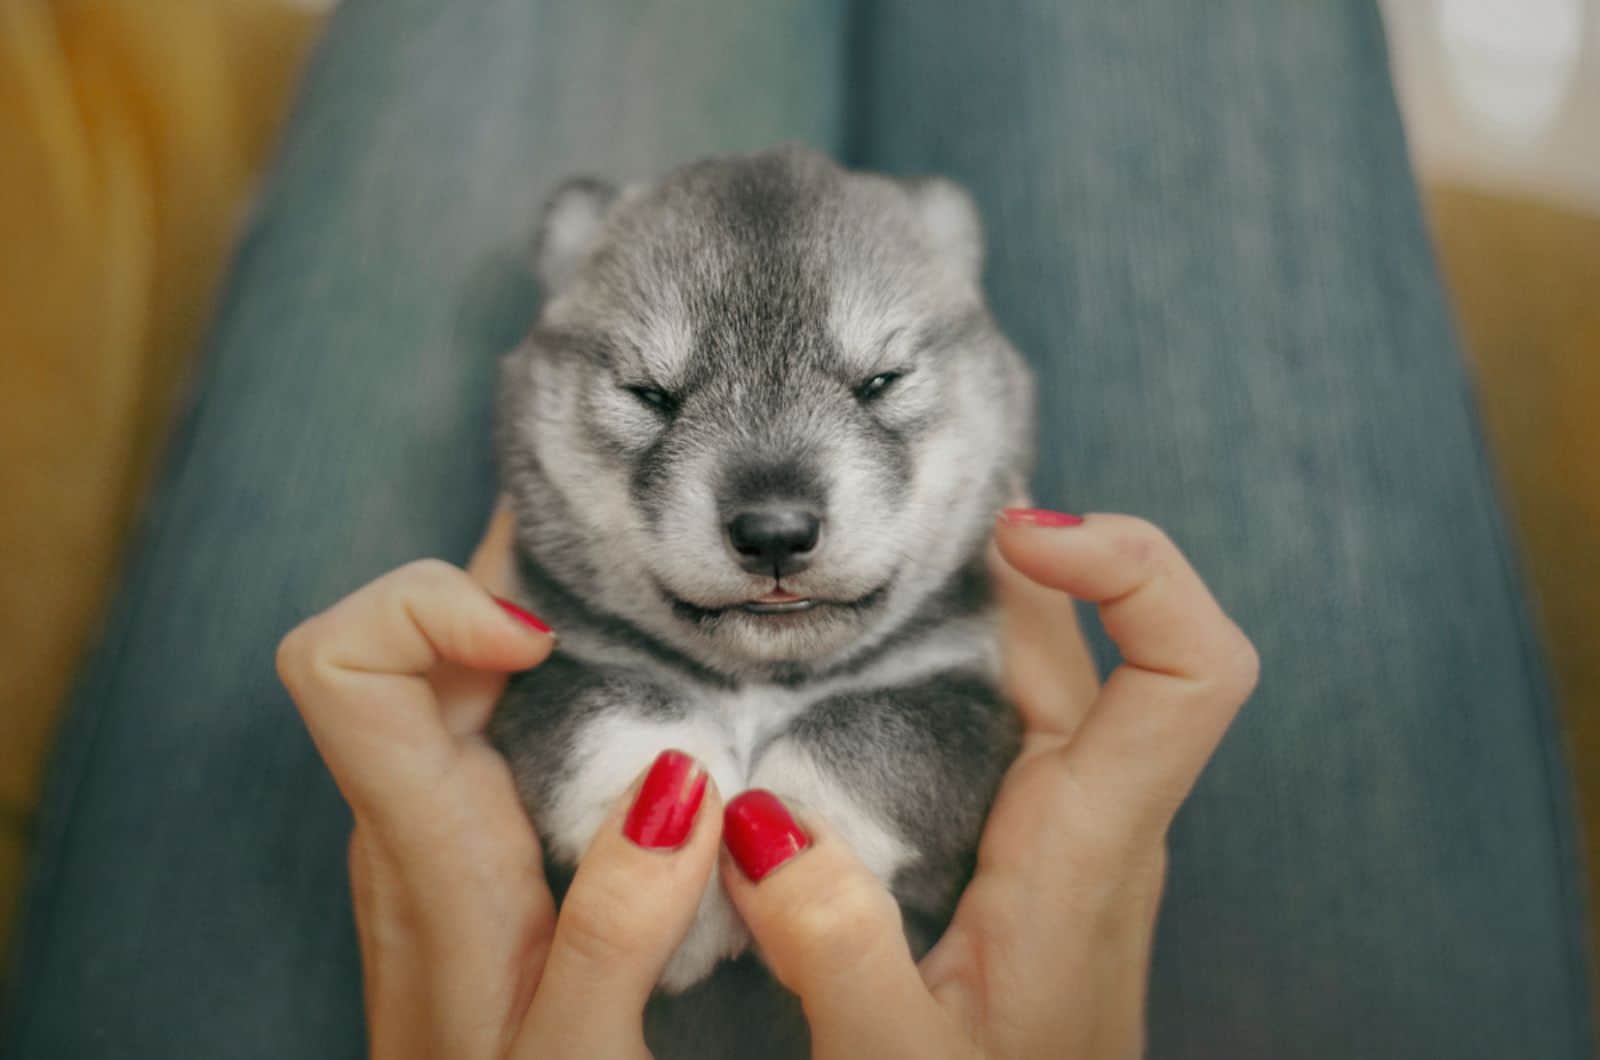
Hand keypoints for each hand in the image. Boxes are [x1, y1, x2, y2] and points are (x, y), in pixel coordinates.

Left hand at [276, 506, 722, 1058]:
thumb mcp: (571, 1054)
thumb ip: (619, 932)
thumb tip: (681, 782)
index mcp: (421, 849)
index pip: (342, 663)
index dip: (428, 606)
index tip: (545, 639)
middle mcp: (411, 810)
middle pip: (411, 629)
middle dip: (514, 569)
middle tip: (639, 543)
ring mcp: (440, 813)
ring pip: (459, 658)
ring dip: (546, 606)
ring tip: (659, 582)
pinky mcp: (479, 826)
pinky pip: (501, 704)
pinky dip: (570, 661)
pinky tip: (654, 667)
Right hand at [718, 509, 1259, 1058]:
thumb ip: (837, 951)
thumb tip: (757, 817)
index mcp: (1092, 848)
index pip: (1192, 668)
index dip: (1134, 566)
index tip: (1018, 531)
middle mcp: (1100, 814)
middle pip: (1108, 635)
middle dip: (1029, 551)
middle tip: (899, 515)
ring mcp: (1069, 821)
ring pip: (1054, 666)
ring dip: (985, 597)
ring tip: (874, 557)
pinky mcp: (1027, 838)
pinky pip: (1010, 710)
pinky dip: (953, 654)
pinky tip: (864, 657)